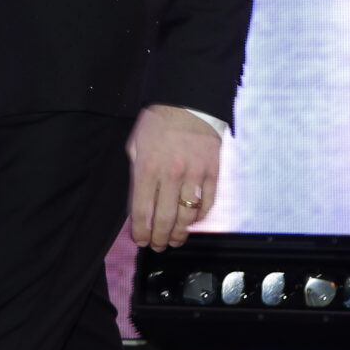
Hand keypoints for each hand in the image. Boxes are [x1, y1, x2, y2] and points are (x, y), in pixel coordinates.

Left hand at [126, 105, 220, 250]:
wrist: (188, 103)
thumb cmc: (157, 125)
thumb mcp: (136, 146)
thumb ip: (136, 176)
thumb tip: (137, 206)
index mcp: (147, 168)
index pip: (141, 211)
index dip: (140, 232)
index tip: (140, 241)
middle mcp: (170, 175)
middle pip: (164, 219)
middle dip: (159, 239)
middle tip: (158, 246)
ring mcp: (194, 174)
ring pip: (187, 217)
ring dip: (180, 234)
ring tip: (174, 240)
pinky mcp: (212, 172)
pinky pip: (208, 204)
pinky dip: (200, 218)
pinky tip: (192, 222)